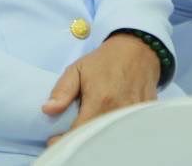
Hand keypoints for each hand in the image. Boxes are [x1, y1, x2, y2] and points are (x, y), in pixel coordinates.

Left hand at [41, 33, 160, 144]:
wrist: (137, 51)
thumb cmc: (105, 60)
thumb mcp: (78, 69)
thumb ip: (62, 90)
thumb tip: (48, 109)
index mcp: (100, 100)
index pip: (79, 132)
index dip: (64, 139)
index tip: (54, 139)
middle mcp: (118, 111)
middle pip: (96, 138)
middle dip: (81, 140)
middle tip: (71, 133)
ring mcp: (133, 116)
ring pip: (111, 138)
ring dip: (98, 136)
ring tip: (89, 127)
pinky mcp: (143, 117)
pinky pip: (127, 133)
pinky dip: (114, 132)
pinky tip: (107, 126)